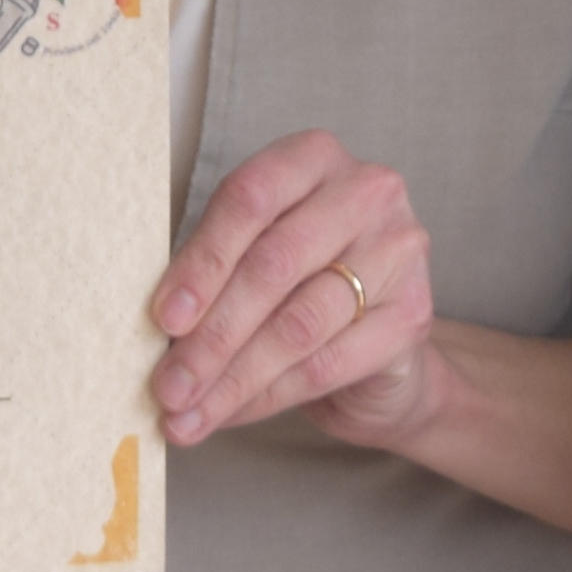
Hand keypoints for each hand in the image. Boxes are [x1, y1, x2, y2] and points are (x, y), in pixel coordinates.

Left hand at [151, 130, 442, 453]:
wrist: (377, 342)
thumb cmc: (299, 282)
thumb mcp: (253, 253)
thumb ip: (213, 271)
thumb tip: (157, 328)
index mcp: (312, 157)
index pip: (249, 200)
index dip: (202, 262)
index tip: (163, 319)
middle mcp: (365, 192)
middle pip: (274, 265)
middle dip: (212, 334)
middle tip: (169, 385)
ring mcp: (398, 251)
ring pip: (299, 324)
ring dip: (234, 376)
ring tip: (188, 412)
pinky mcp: (413, 316)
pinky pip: (327, 365)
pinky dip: (269, 396)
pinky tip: (232, 414)